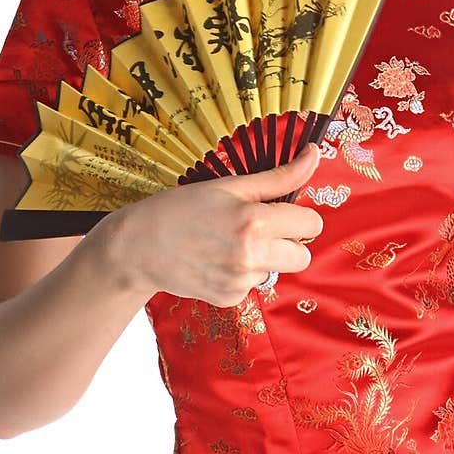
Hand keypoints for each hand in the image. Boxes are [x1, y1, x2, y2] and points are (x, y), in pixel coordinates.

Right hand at [100, 143, 324, 306]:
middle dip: (288, 241)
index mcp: (255, 222)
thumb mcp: (231, 185)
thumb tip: (314, 154)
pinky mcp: (229, 299)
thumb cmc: (183, 208)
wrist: (139, 246)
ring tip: (228, 242)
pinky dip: (241, 273)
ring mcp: (240, 282)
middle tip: (257, 228)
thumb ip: (279, 177)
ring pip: (277, 270)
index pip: (311, 224)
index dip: (297, 215)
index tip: (278, 210)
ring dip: (263, 258)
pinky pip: (253, 284)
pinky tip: (217, 260)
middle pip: (303, 256)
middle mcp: (251, 256)